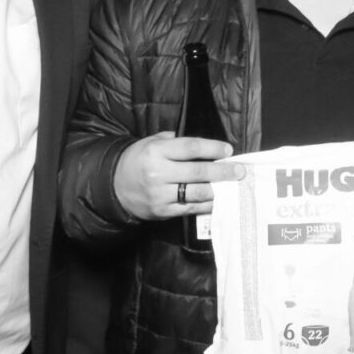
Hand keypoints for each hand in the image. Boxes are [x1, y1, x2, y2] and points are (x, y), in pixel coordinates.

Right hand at [112, 131, 241, 220]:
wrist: (114, 186)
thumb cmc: (137, 160)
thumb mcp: (150, 142)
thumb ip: (173, 141)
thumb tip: (203, 147)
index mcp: (156, 151)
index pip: (190, 147)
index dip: (212, 148)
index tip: (228, 150)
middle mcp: (158, 172)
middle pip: (198, 171)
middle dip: (223, 171)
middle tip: (239, 171)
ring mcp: (160, 194)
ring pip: (197, 192)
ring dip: (218, 190)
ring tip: (233, 187)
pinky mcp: (162, 211)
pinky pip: (190, 208)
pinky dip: (206, 205)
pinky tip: (218, 201)